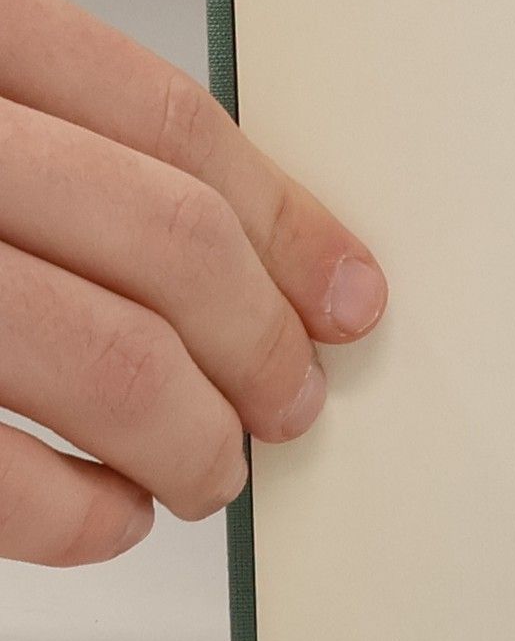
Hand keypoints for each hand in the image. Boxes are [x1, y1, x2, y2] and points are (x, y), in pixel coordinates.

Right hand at [0, 0, 385, 565]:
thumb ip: (74, 151)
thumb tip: (264, 258)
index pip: (170, 122)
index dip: (289, 221)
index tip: (354, 296)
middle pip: (169, 240)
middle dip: (262, 342)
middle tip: (292, 401)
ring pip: (111, 360)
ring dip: (196, 439)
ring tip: (208, 470)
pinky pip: (7, 484)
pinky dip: (84, 518)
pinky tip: (106, 512)